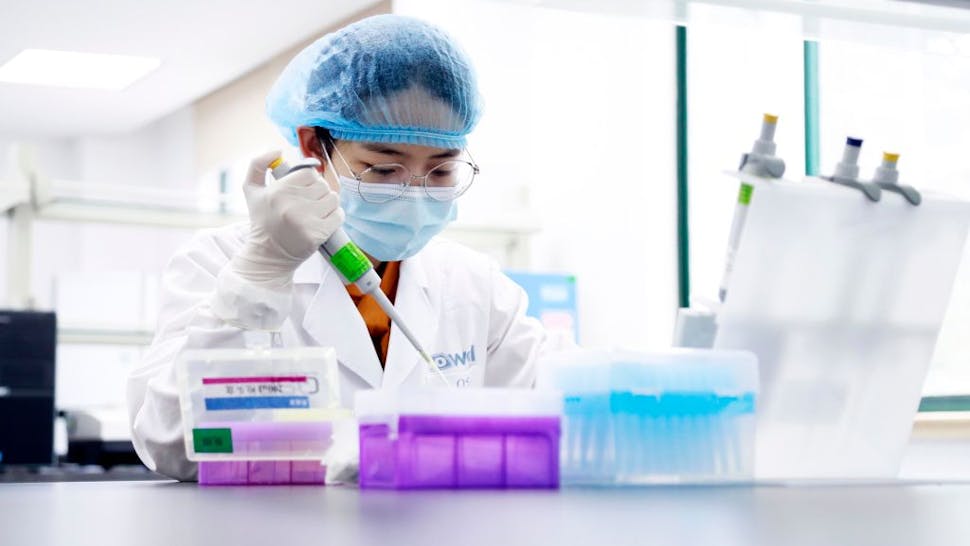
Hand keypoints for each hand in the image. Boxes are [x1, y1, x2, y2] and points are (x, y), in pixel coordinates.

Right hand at [231, 151, 343, 285]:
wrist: (268, 255)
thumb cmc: (262, 221)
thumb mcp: (251, 190)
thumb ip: (258, 164)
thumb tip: (277, 150)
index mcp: (278, 191)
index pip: (309, 173)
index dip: (308, 180)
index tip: (302, 190)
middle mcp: (292, 205)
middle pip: (322, 185)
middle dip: (317, 193)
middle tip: (307, 204)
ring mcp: (306, 220)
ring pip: (333, 198)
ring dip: (327, 204)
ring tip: (315, 213)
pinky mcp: (318, 234)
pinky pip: (339, 215)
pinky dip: (335, 217)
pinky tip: (322, 221)